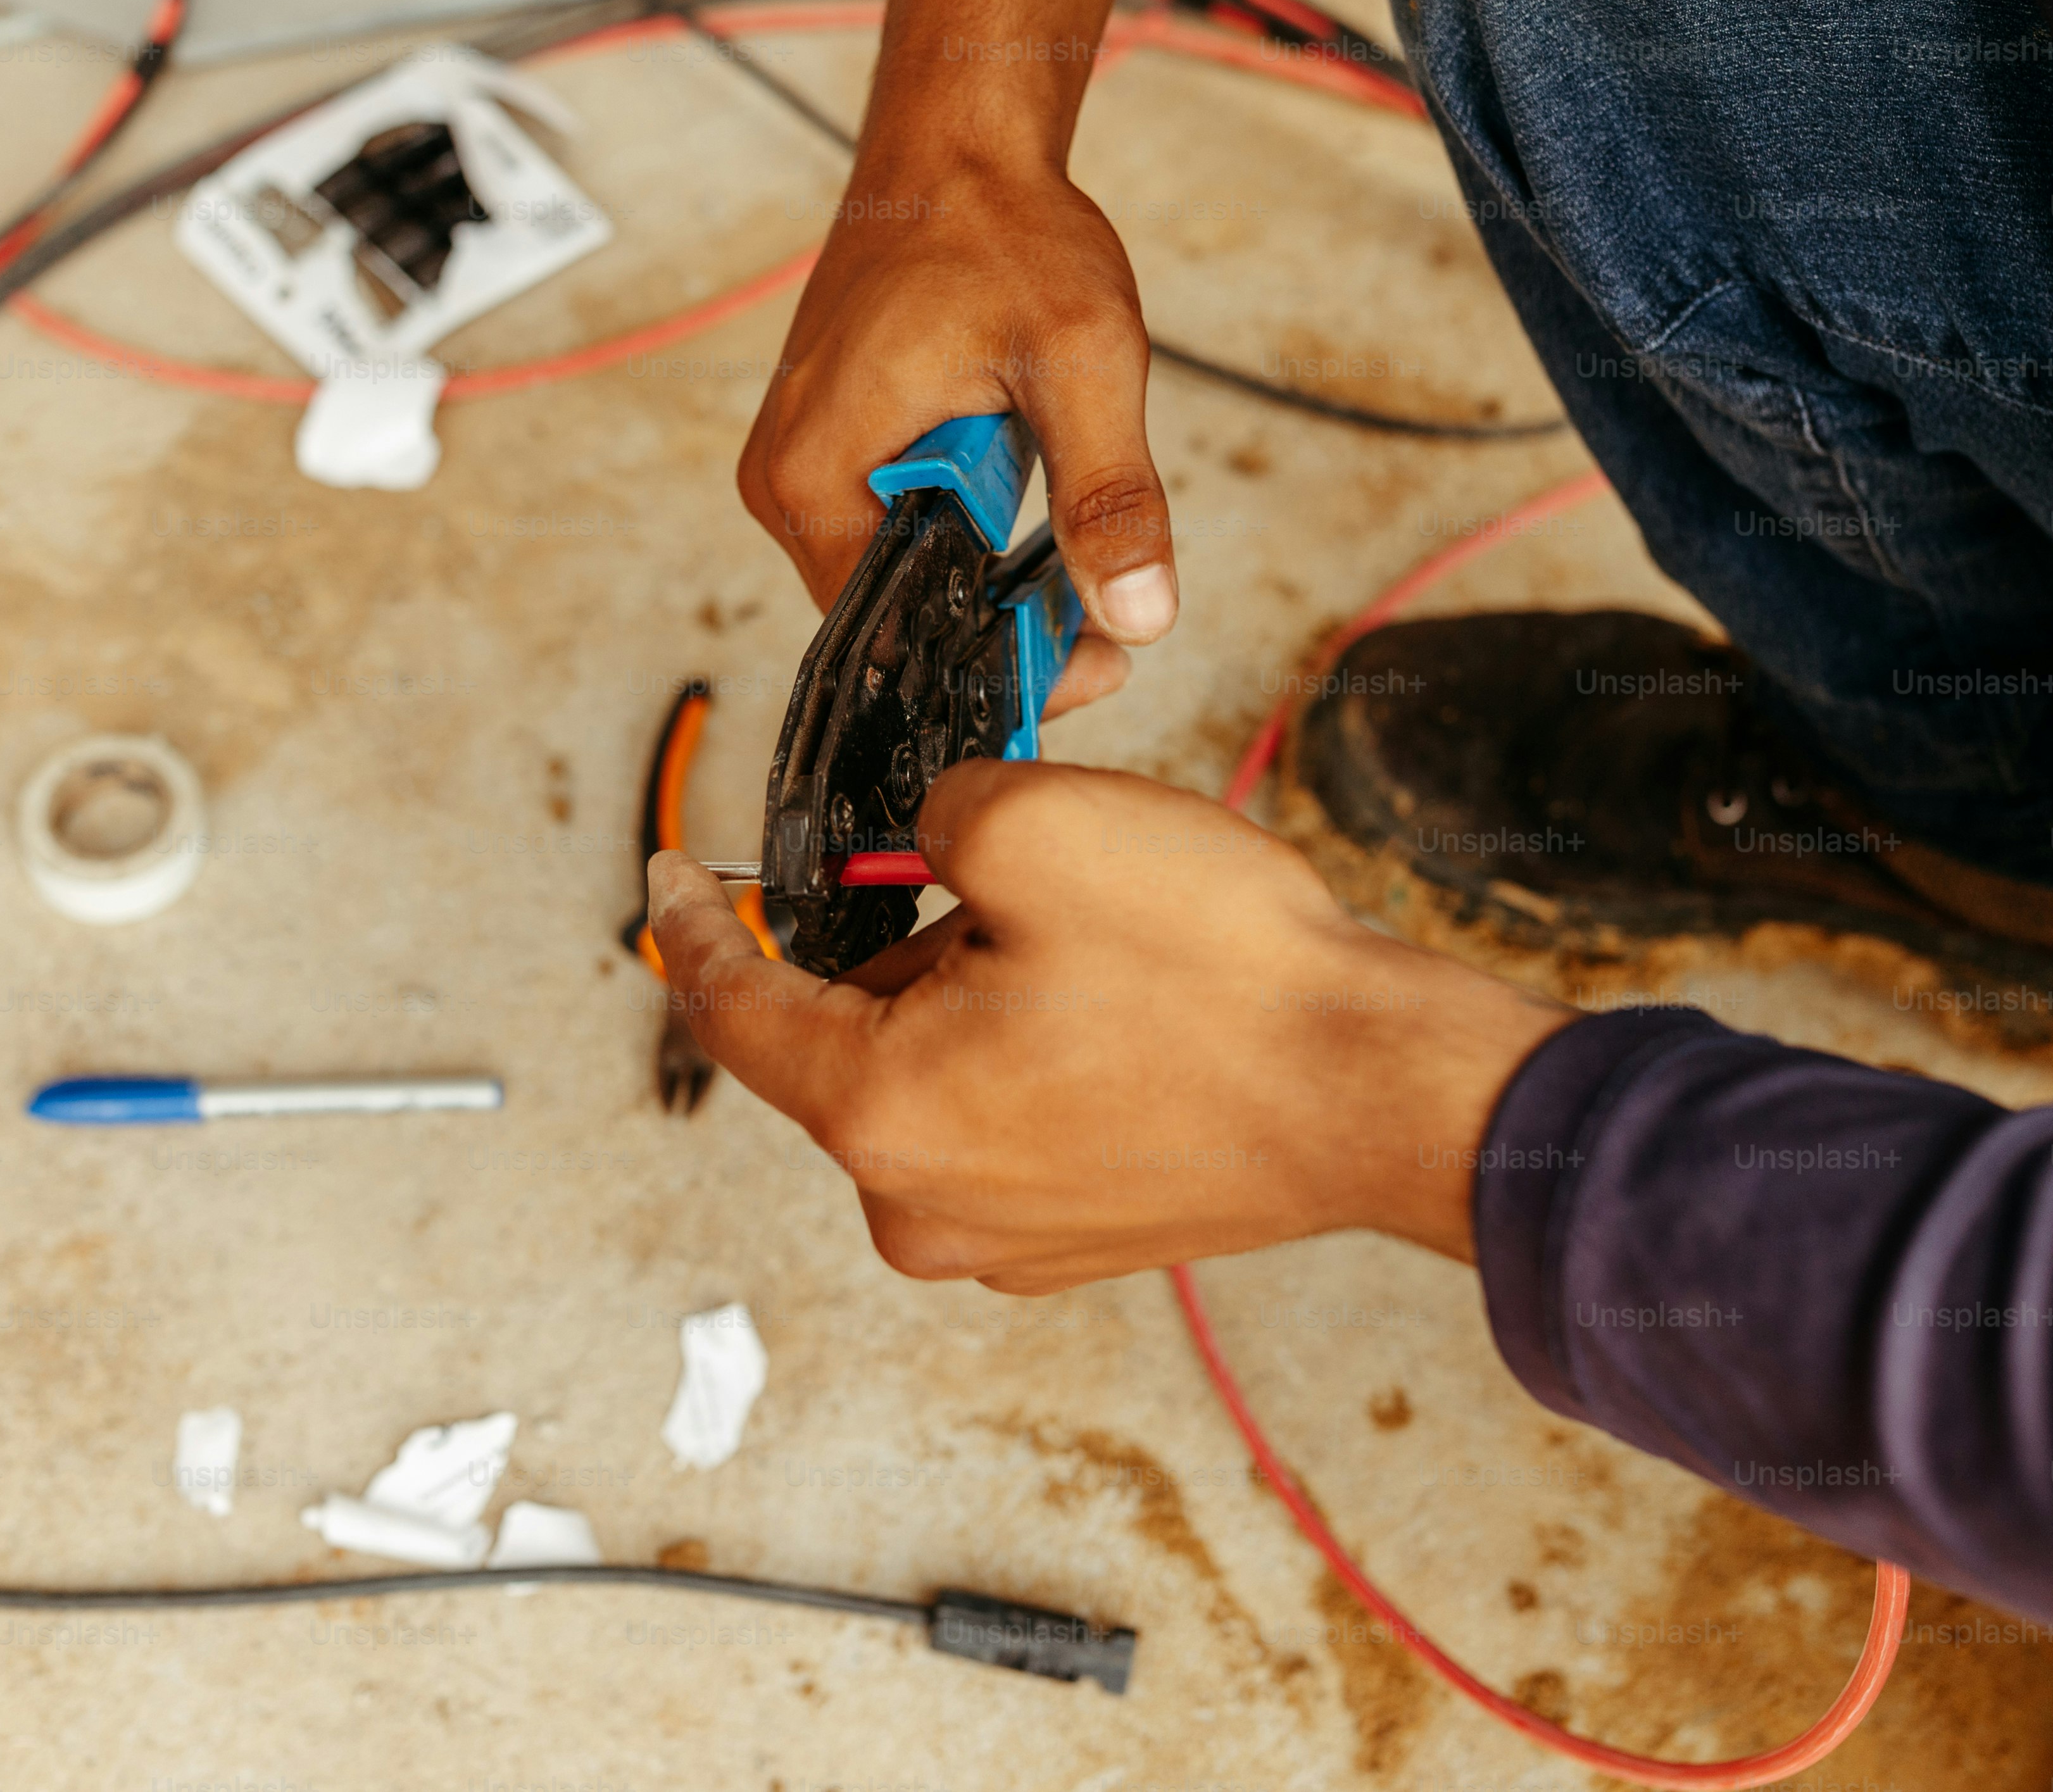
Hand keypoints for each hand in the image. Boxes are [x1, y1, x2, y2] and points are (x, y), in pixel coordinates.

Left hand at [645, 763, 1572, 1291]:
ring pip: (935, 1073)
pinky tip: (1129, 1013)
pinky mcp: (1073, 1243)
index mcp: (879, 1115)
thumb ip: (931, 809)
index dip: (693, 920)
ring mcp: (1000, 1243)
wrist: (1382, 1095)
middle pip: (852, 1034)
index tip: (670, 866)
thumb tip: (927, 835)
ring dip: (979, 994)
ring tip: (1102, 953)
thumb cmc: (1222, 976)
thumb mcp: (1037, 822)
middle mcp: (919, 1209)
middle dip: (908, 939)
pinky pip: (1006, 1120)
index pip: (733, 1007)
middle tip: (1018, 880)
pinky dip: (1034, 1052)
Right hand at [739, 0, 1178, 718]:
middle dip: (1001, 623)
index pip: (895, 639)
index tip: (1094, 662)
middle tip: (1104, 611)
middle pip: (896, 616)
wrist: (962, 144)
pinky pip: (899, 525)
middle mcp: (785, 483)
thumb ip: (1110, 496)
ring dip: (988, 573)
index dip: (998, 664)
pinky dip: (967, 529)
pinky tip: (1025, 496)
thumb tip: (1140, 615)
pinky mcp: (829, 445)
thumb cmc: (1003, 230)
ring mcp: (801, 463)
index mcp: (815, 478)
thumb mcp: (1083, 362)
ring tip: (1070, 541)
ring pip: (905, 573)